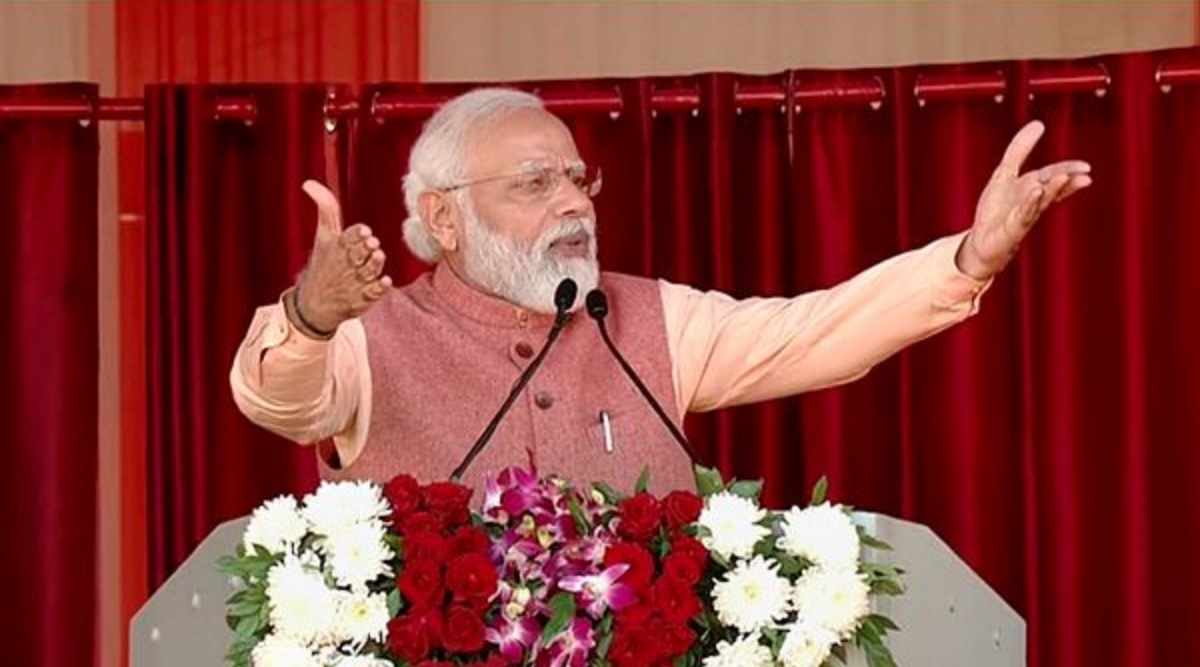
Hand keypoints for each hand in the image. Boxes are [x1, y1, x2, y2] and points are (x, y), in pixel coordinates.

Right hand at [293, 180, 391, 332]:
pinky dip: (379, 288)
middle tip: (373, 242)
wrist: (314, 304)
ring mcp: (355, 283)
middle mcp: (347, 265)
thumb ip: (326, 209)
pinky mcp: (363, 299)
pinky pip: (373, 294)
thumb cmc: (324, 264)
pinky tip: (386, 281)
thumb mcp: (323, 236)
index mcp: (337, 248)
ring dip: (374, 264)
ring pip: (368, 272)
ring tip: (378, 256)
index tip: (364, 230)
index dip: (356, 235)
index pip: (347, 238)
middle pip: (358, 255)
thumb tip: (309, 183)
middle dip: (365, 248)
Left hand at [957, 120, 1092, 278]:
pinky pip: (1022, 215)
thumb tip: (1038, 124)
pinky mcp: (1011, 229)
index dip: (1068, 171)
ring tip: (1062, 179)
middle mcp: (1031, 203)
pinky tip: (1035, 192)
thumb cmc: (996, 210)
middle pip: (1051, 188)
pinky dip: (1029, 203)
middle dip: (1065, 181)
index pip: (1052, 176)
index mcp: (1032, 188)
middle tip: (1084, 175)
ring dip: (1051, 191)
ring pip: (1040, 202)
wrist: (981, 242)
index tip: (1086, 168)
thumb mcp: (1005, 173)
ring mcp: (1023, 217)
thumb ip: (1019, 150)